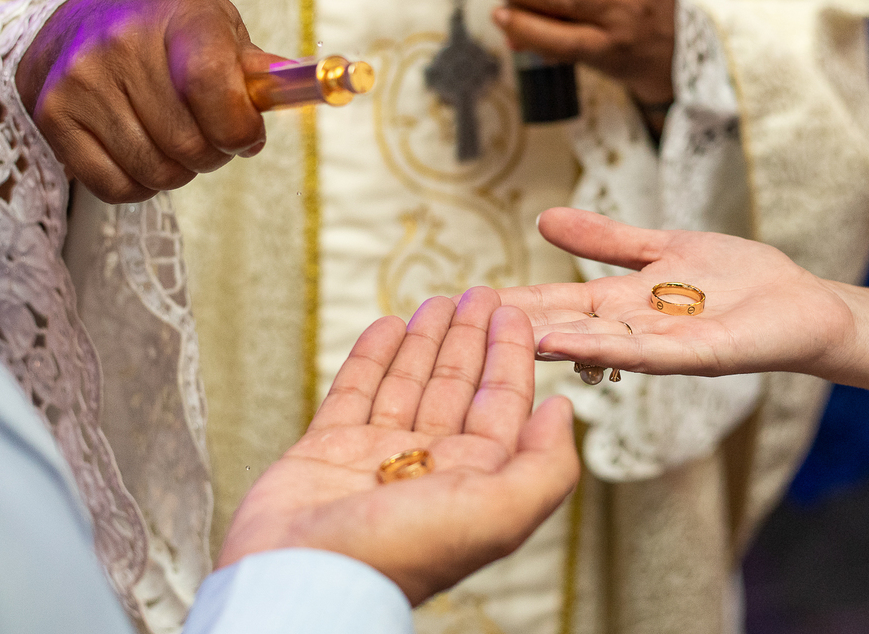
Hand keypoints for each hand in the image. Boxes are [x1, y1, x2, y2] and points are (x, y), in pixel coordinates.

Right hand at [16, 0, 281, 202]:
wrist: (72, 31)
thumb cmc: (166, 38)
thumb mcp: (216, 31)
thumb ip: (256, 69)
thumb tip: (294, 89)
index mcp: (180, 17)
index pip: (216, 88)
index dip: (241, 128)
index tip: (247, 134)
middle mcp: (123, 43)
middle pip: (191, 144)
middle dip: (213, 153)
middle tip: (208, 136)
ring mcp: (82, 80)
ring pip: (157, 173)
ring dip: (178, 171)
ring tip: (172, 139)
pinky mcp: (54, 116)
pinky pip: (117, 187)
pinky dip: (139, 185)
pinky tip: (140, 152)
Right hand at [217, 287, 579, 605]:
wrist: (304, 575)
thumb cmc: (403, 551)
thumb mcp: (498, 513)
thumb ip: (544, 466)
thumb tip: (564, 412)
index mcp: (472, 481)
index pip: (501, 405)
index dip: (510, 357)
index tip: (513, 312)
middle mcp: (428, 466)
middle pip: (457, 388)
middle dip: (470, 339)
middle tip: (479, 293)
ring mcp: (375, 456)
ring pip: (408, 384)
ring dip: (426, 341)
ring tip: (437, 301)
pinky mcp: (326, 450)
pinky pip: (354, 391)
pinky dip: (372, 357)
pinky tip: (387, 326)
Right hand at [497, 208, 857, 379]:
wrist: (801, 303)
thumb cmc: (736, 279)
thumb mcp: (660, 248)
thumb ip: (605, 240)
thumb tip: (544, 220)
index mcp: (621, 303)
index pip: (554, 302)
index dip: (510, 302)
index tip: (460, 300)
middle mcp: (634, 329)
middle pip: (567, 327)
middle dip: (519, 329)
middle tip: (461, 331)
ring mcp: (665, 344)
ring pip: (601, 345)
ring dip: (558, 344)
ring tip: (513, 341)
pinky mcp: (701, 353)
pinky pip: (651, 353)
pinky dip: (610, 350)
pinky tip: (574, 346)